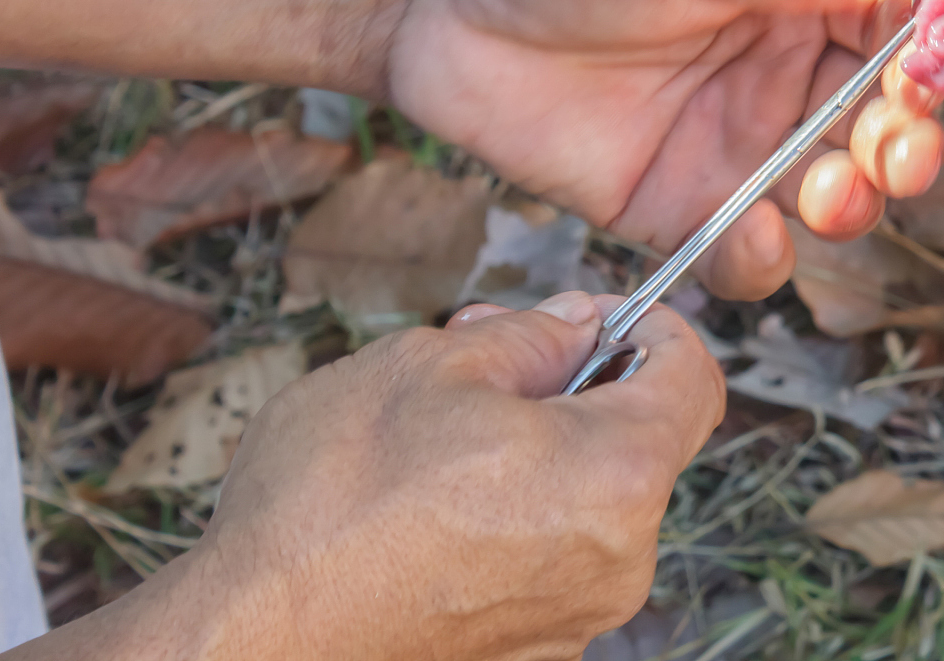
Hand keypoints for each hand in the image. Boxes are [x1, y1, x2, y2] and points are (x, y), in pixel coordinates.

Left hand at [0, 0, 943, 295]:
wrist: (429, 3)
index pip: (897, 29)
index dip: (933, 61)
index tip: (936, 84)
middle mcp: (780, 68)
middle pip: (878, 121)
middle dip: (903, 144)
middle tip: (895, 158)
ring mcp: (733, 140)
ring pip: (827, 189)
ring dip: (849, 203)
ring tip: (831, 197)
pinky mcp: (676, 203)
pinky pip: (744, 247)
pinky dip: (765, 258)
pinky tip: (759, 243)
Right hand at [3, 293, 720, 660]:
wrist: (250, 644)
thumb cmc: (330, 507)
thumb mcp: (431, 365)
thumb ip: (531, 335)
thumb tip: (579, 326)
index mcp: (618, 474)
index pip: (694, 377)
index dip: (652, 328)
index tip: (603, 315)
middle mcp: (622, 558)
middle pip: (637, 441)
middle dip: (574, 386)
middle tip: (488, 355)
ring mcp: (578, 618)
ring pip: (587, 502)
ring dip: (536, 451)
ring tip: (436, 432)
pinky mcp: (531, 653)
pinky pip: (548, 560)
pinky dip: (511, 518)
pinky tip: (428, 503)